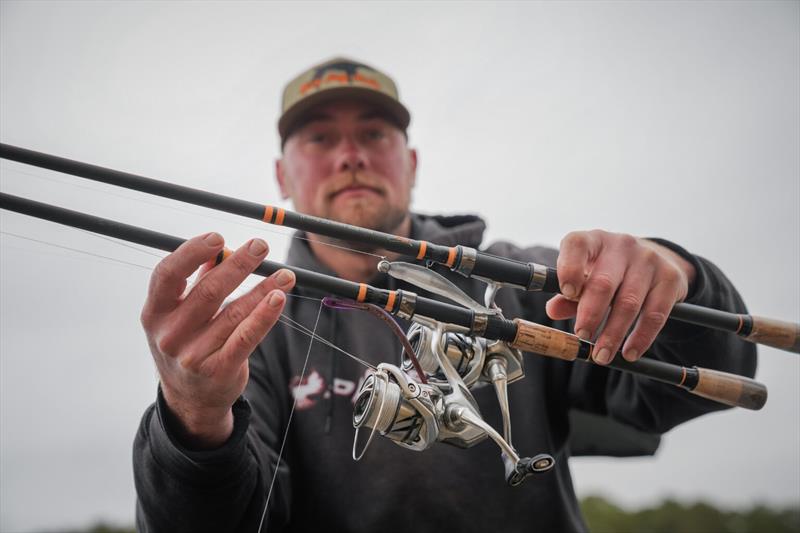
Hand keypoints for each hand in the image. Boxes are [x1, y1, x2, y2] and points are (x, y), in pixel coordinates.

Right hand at [140, 232, 295, 447]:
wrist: (190, 398)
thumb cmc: (187, 342)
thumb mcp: (179, 314)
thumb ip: (197, 281)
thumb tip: (221, 249)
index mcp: (155, 313)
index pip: (167, 275)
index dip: (191, 252)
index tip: (218, 237)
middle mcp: (169, 334)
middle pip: (208, 291)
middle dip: (238, 265)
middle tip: (261, 246)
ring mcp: (193, 355)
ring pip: (234, 313)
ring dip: (263, 289)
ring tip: (285, 274)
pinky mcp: (219, 370)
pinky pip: (246, 337)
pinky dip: (264, 315)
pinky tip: (278, 298)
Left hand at [545, 230, 695, 364]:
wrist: (653, 259)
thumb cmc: (608, 271)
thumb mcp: (587, 276)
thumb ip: (569, 295)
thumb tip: (553, 311)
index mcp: (593, 240)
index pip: (577, 245)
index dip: (570, 269)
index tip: (567, 293)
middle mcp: (621, 245)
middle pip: (603, 283)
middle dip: (590, 314)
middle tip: (582, 337)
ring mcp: (648, 259)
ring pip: (628, 302)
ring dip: (613, 334)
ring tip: (601, 355)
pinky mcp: (669, 278)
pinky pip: (655, 313)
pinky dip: (641, 337)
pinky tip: (629, 352)